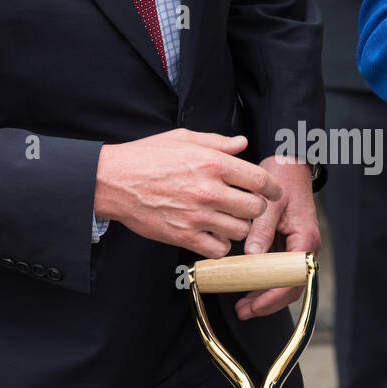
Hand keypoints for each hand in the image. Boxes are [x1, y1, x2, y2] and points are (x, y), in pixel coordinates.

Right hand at [94, 129, 281, 256]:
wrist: (113, 181)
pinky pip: (219, 249)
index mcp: (211, 162)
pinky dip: (220, 243)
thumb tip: (242, 144)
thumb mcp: (182, 138)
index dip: (272, 187)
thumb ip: (217, 142)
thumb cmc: (146, 157)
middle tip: (245, 204)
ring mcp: (196, 216)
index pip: (259, 179)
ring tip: (226, 218)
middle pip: (255, 208)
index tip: (273, 192)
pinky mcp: (184, 236)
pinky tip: (212, 233)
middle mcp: (207, 190)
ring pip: (240, 231)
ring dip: (237, 226)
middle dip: (255, 207)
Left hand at [234, 155, 319, 320]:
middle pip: (291, 287)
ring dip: (265, 295)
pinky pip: (279, 270)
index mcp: (305, 239)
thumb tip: (253, 256)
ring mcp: (297, 248)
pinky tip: (248, 285)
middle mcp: (305, 248)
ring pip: (285, 282)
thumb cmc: (284, 177)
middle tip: (243, 311)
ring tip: (243, 306)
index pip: (293, 280)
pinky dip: (265, 281)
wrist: (290, 163)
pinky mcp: (288, 244)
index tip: (253, 304)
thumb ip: (261, 229)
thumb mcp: (271, 202)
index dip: (273, 296)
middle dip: (268, 303)